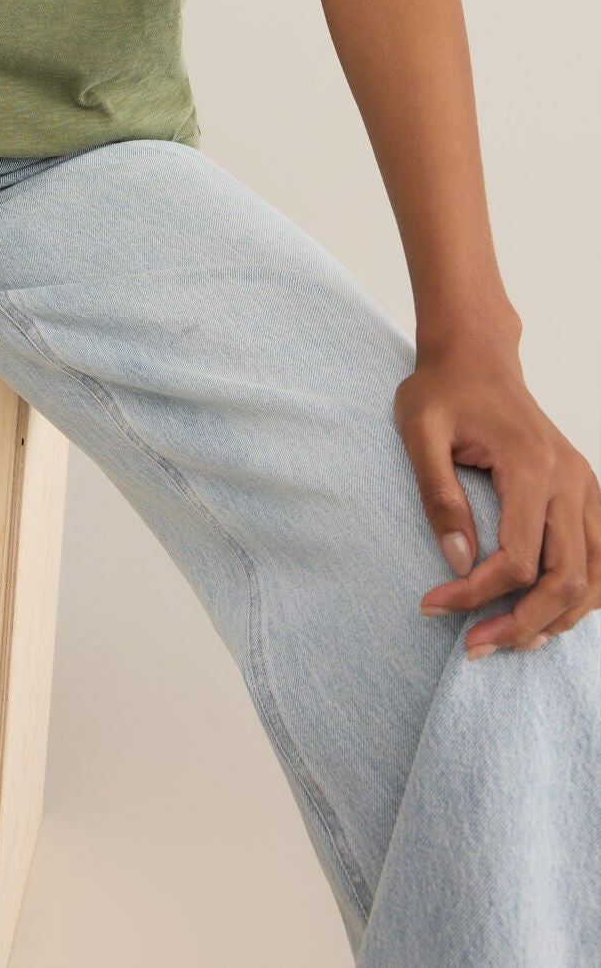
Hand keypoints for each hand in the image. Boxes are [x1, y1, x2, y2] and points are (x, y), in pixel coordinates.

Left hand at [393, 336, 600, 657]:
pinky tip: (541, 616)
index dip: (477, 594)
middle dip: (521, 623)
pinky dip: (579, 598)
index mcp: (532, 464)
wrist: (475, 356)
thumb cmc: (443, 389)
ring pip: (595, 578)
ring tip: (505, 640)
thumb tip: (457, 562)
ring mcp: (585, 487)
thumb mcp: (419, 431)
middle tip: (473, 647)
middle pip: (566, 580)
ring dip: (555, 620)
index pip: (519, 559)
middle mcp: (571, 480)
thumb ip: (438, 496)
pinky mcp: (585, 494)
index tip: (432, 604)